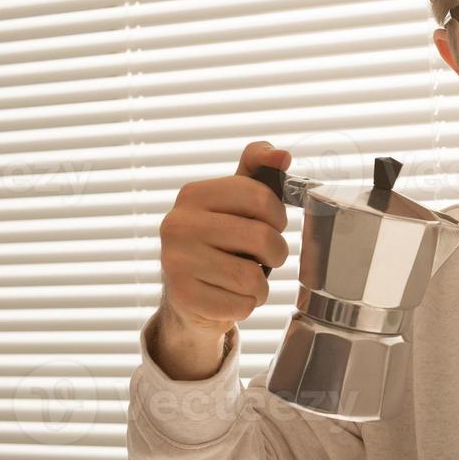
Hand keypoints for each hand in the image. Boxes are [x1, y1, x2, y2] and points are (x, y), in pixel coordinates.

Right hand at [158, 140, 291, 340]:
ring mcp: (176, 262)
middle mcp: (177, 225)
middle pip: (262, 238)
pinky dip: (246, 305)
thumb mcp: (236, 201)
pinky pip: (241, 305)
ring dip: (261, 284)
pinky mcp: (183, 297)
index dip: (277, 216)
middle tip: (266, 257)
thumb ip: (258, 170)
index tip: (271, 224)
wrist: (188, 295)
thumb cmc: (222, 242)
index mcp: (193, 194)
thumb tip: (282, 155)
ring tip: (247, 279)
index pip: (260, 196)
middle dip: (276, 252)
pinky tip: (230, 297)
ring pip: (252, 277)